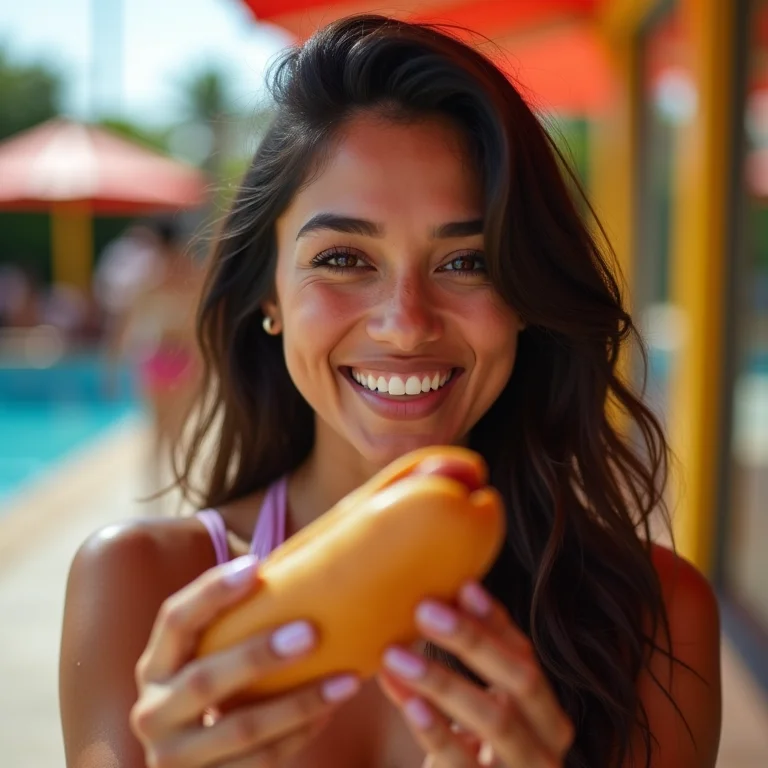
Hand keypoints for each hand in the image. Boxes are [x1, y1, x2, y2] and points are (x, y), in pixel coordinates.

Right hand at [130, 555, 360, 766]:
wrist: (190, 767)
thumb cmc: (215, 689)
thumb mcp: (206, 657)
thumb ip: (233, 623)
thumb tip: (293, 565)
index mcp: (156, 665)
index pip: (175, 620)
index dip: (212, 592)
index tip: (257, 566)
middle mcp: (154, 712)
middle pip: (205, 680)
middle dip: (259, 655)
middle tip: (311, 631)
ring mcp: (175, 758)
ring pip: (240, 729)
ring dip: (299, 703)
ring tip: (347, 680)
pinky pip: (259, 763)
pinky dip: (300, 735)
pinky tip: (331, 711)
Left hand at [378, 582, 573, 766]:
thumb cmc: (471, 757)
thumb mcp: (478, 712)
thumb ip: (473, 666)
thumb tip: (443, 594)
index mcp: (547, 716)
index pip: (525, 656)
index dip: (495, 621)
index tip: (462, 585)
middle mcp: (547, 746)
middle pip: (521, 681)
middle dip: (473, 641)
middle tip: (424, 610)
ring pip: (495, 720)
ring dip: (443, 681)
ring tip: (394, 654)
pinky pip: (463, 763)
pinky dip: (436, 731)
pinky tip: (409, 703)